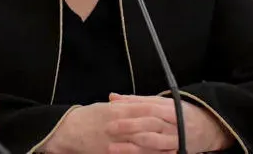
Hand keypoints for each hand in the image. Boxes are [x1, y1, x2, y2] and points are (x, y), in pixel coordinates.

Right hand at [41, 100, 184, 153]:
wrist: (69, 130)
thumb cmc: (88, 117)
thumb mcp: (108, 108)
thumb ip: (125, 105)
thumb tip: (140, 104)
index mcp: (119, 110)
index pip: (146, 108)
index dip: (163, 110)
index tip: (177, 111)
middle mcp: (120, 123)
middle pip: (148, 124)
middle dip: (166, 127)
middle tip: (183, 128)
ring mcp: (117, 139)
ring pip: (143, 142)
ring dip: (160, 143)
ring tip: (176, 145)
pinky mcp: (113, 151)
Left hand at [107, 93, 233, 153]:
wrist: (209, 128)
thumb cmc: (180, 114)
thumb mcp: (162, 104)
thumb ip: (137, 101)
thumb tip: (112, 97)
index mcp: (170, 107)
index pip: (148, 105)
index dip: (129, 107)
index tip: (111, 110)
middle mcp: (174, 122)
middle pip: (150, 122)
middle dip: (128, 125)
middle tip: (109, 127)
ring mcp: (175, 139)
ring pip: (152, 141)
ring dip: (131, 145)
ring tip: (112, 147)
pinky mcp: (176, 152)